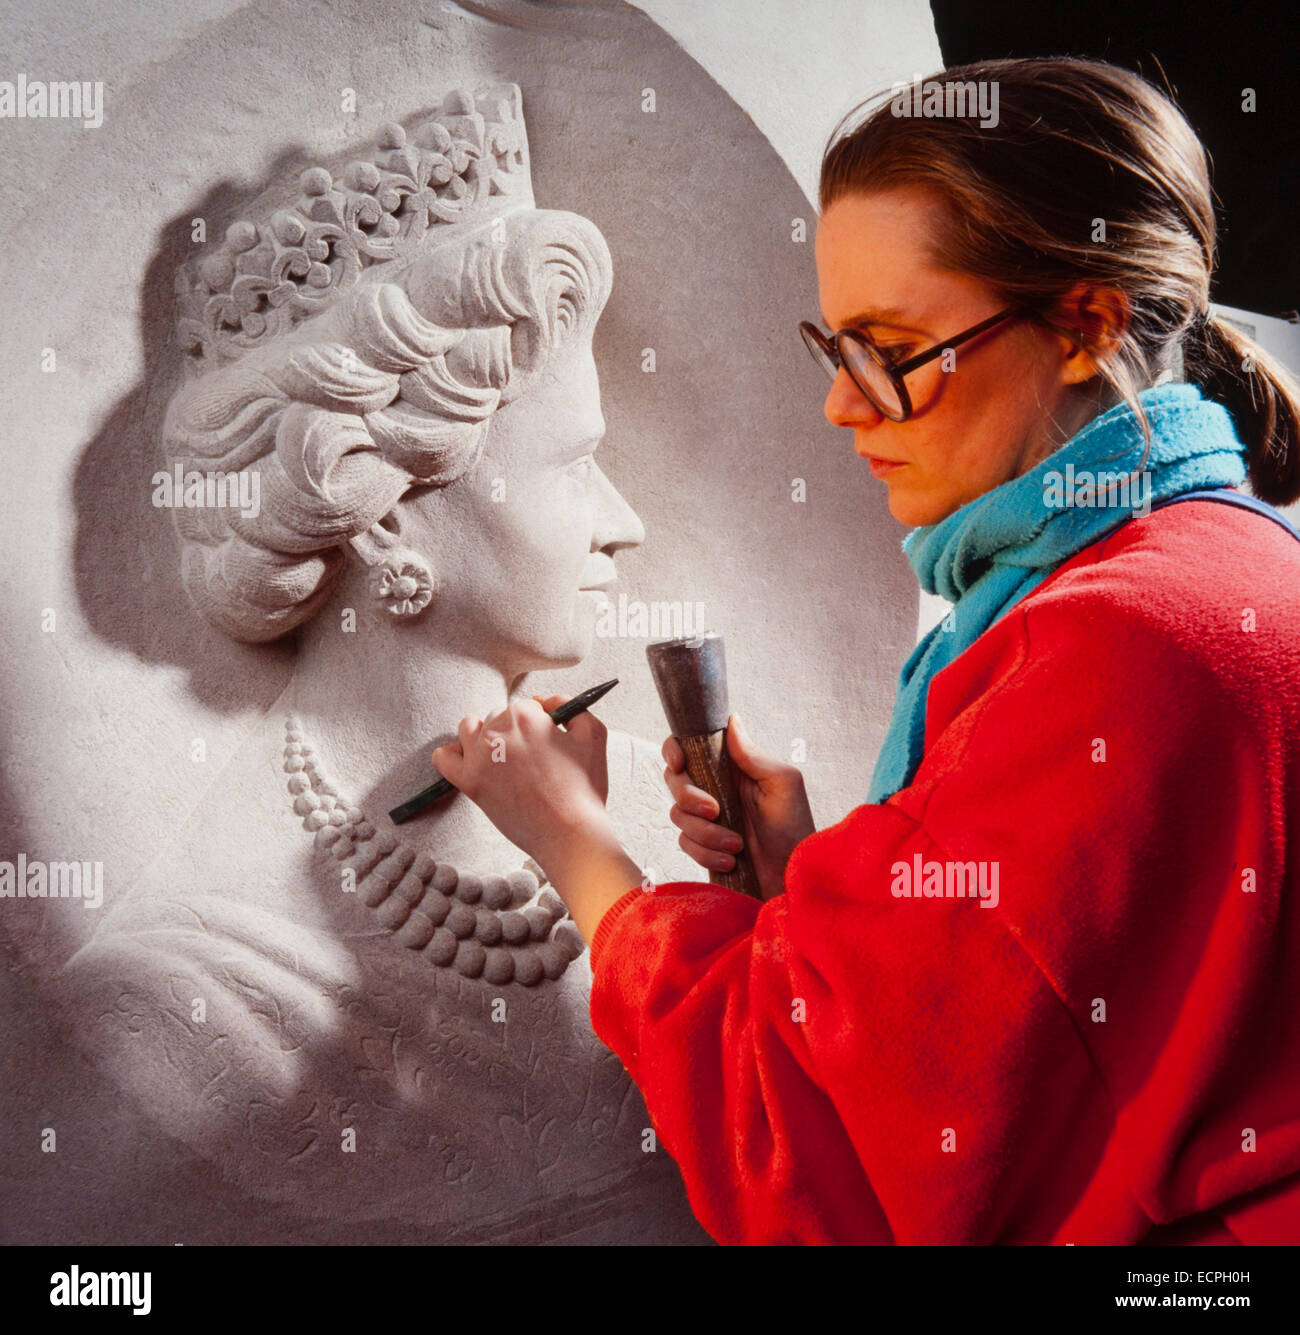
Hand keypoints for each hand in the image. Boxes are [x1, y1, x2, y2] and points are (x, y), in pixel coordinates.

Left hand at [431, 695, 613, 868]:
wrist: (570, 834)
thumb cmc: (584, 788)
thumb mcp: (593, 733)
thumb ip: (568, 705)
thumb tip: (545, 701)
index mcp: (525, 716)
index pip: (526, 707)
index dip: (539, 723)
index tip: (546, 741)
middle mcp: (497, 731)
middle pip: (498, 717)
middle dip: (514, 732)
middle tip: (533, 759)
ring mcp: (479, 757)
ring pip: (469, 730)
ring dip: (483, 737)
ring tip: (503, 758)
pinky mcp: (469, 783)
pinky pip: (443, 759)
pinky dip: (452, 755)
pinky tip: (469, 763)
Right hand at [663, 713, 814, 901]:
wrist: (792, 880)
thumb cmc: (795, 829)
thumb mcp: (783, 784)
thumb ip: (753, 755)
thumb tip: (732, 720)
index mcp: (733, 768)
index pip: (691, 747)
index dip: (675, 750)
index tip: (679, 763)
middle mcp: (716, 788)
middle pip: (675, 779)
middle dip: (690, 797)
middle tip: (715, 811)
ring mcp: (707, 818)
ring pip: (678, 814)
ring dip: (706, 833)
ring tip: (736, 845)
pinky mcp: (703, 845)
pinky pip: (684, 843)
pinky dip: (706, 854)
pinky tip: (731, 861)